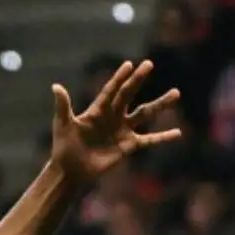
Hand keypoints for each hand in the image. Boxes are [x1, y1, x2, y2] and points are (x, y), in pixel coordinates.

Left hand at [48, 60, 181, 186]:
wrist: (71, 171)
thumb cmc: (64, 147)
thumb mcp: (63, 125)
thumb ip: (63, 106)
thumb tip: (56, 87)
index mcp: (98, 109)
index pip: (111, 90)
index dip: (119, 77)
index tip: (129, 64)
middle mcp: (113, 116)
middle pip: (129, 94)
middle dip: (138, 80)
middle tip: (149, 63)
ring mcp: (122, 130)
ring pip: (145, 113)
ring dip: (160, 104)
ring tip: (176, 93)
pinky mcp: (129, 146)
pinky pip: (149, 140)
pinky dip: (163, 137)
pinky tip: (178, 133)